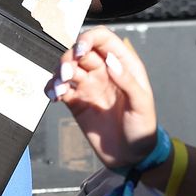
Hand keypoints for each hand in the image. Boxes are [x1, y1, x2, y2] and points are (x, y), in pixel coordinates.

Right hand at [53, 27, 159, 169]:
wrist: (131, 158)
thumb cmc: (142, 129)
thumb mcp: (142, 104)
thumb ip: (127, 81)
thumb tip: (111, 61)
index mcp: (123, 65)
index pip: (103, 39)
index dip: (89, 38)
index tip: (81, 51)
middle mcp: (104, 71)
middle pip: (80, 51)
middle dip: (69, 58)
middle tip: (66, 74)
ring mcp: (89, 86)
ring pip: (67, 68)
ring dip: (58, 73)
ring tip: (59, 89)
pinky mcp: (76, 102)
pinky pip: (60, 89)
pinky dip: (52, 88)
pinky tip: (53, 96)